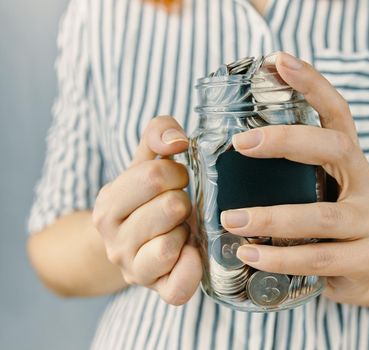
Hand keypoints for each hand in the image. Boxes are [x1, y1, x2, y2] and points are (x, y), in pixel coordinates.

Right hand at [93, 116, 201, 304]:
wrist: (133, 244)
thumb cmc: (146, 198)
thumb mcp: (145, 161)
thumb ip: (158, 134)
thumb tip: (177, 140)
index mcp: (108, 204)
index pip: (154, 175)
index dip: (177, 173)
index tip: (176, 180)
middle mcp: (114, 241)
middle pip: (171, 207)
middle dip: (184, 201)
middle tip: (179, 206)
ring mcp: (133, 269)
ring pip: (170, 245)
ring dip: (186, 231)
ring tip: (180, 228)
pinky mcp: (157, 290)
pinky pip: (177, 287)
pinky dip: (190, 269)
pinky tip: (192, 252)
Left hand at [220, 52, 368, 304]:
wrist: (363, 271)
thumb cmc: (324, 226)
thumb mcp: (312, 191)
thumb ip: (287, 173)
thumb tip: (228, 149)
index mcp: (350, 162)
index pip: (338, 113)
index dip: (312, 85)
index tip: (278, 61)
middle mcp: (367, 185)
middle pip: (335, 149)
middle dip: (287, 140)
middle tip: (242, 142)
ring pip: (322, 216)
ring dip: (273, 217)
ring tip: (232, 220)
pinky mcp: (366, 260)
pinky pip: (319, 258)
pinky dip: (281, 258)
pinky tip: (250, 257)